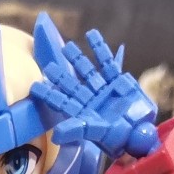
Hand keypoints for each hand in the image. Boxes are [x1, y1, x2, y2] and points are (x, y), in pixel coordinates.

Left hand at [32, 27, 159, 160]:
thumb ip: (74, 130)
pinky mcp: (117, 80)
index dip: (48, 94)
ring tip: (67, 47)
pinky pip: (107, 62)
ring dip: (78, 58)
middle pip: (72, 85)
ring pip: (87, 71)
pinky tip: (92, 35)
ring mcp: (103, 89)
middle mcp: (90, 100)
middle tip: (48, 65)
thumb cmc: (115, 138)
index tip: (35, 86)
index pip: (61, 102)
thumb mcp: (94, 133)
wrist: (139, 132)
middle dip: (61, 75)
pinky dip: (100, 49)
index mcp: (82, 113)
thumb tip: (54, 135)